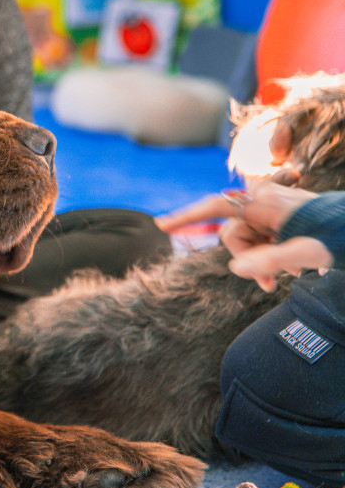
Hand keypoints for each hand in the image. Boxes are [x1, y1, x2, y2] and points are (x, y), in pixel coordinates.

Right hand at [156, 170, 329, 291]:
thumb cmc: (340, 237)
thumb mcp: (308, 253)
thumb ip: (270, 260)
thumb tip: (235, 268)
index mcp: (264, 204)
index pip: (215, 207)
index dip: (185, 216)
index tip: (161, 226)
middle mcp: (265, 200)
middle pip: (234, 232)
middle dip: (248, 259)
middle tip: (272, 286)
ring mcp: (274, 207)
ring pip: (249, 238)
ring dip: (264, 261)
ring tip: (292, 275)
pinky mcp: (282, 215)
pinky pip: (263, 237)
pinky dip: (272, 255)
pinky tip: (294, 267)